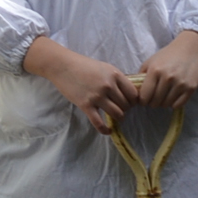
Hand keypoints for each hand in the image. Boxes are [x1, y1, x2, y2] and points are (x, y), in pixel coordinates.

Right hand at [23, 37, 139, 131]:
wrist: (63, 66)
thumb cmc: (83, 65)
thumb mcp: (105, 67)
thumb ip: (116, 79)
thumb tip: (127, 92)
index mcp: (115, 74)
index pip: (133, 93)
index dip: (133, 100)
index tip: (130, 103)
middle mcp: (108, 86)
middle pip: (126, 105)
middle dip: (125, 109)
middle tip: (121, 109)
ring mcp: (97, 96)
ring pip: (117, 114)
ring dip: (119, 118)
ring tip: (117, 118)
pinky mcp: (86, 105)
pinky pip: (99, 122)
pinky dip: (105, 130)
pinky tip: (108, 131)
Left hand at [131, 30, 197, 110]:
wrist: (191, 48)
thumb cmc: (168, 55)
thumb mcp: (151, 61)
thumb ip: (141, 76)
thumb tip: (135, 93)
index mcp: (155, 70)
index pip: (144, 96)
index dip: (143, 100)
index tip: (144, 99)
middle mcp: (167, 78)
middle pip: (155, 102)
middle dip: (153, 102)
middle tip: (155, 97)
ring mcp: (180, 83)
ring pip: (166, 104)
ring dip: (163, 103)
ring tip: (164, 95)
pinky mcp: (191, 88)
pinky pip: (178, 105)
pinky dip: (174, 103)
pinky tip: (173, 96)